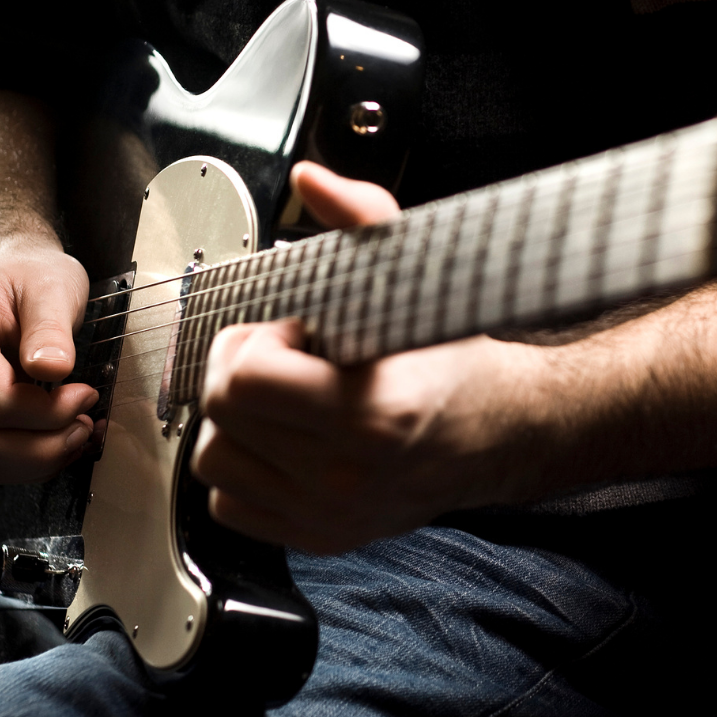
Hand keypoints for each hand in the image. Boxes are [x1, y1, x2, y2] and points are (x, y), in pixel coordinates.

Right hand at [0, 237, 98, 482]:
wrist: (7, 271)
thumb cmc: (30, 276)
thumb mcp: (53, 287)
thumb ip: (51, 328)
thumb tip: (53, 369)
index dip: (49, 413)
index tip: (87, 395)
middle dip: (41, 449)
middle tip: (85, 428)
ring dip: (31, 462)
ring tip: (74, 436)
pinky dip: (18, 462)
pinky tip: (54, 442)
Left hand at [192, 163, 542, 553]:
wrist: (502, 433)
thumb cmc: (457, 362)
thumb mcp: (418, 281)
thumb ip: (364, 220)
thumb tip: (311, 180)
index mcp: (371, 414)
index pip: (243, 380)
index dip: (257, 341)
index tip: (294, 332)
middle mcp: (346, 474)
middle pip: (221, 414)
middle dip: (242, 370)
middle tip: (287, 357)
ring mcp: (330, 513)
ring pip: (214, 459)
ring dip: (237, 421)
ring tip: (285, 400)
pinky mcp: (319, 536)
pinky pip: (228, 504)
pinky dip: (244, 468)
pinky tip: (286, 441)